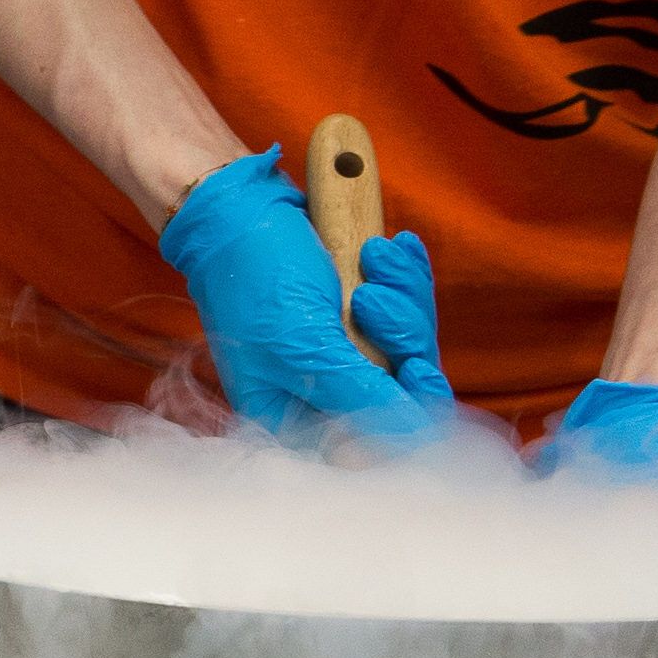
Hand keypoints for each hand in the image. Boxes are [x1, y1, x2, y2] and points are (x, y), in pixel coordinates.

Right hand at [157, 149, 454, 443]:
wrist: (241, 208)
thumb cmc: (254, 277)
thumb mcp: (304, 343)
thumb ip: (360, 395)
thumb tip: (414, 436)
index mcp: (293, 416)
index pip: (370, 449)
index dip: (407, 417)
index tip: (416, 370)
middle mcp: (324, 391)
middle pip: (405, 392)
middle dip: (401, 334)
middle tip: (372, 299)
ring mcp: (346, 351)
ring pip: (413, 345)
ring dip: (403, 294)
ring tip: (374, 258)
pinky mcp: (363, 315)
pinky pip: (412, 308)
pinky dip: (406, 274)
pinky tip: (391, 248)